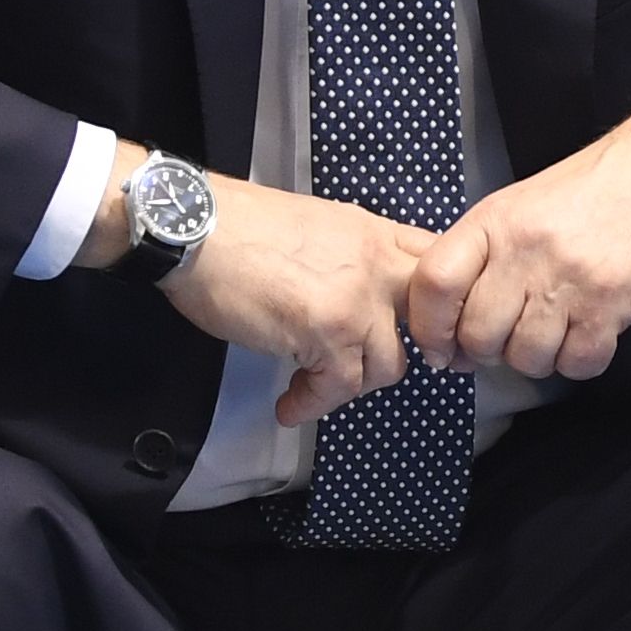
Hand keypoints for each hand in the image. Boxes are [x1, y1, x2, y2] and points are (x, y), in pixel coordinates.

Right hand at [143, 174, 436, 429]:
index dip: (435, 308)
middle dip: (408, 354)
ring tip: (314, 388)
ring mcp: (357, 300)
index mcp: (376, 234)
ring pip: (387, 365)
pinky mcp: (327, 332)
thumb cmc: (237, 227)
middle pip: (427, 324)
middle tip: (371, 369)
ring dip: (351, 385)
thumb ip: (351, 257)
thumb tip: (354, 293)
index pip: (437, 270)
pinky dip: (314, 404)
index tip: (418, 334)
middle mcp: (378, 264)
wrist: (193, 225)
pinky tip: (291, 405)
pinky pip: (340, 386)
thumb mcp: (316, 226)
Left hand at [405, 108, 630, 385]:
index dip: (428, 328)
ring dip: (538, 357)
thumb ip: (481, 258)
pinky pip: (578, 362)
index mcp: (494, 221)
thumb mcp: (521, 206)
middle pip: (479, 334)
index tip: (439, 346)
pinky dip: (580, 360)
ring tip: (554, 332)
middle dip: (488, 353)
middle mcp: (527, 248)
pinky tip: (587, 334)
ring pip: (527, 356)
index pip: (435, 284)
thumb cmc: (594, 192)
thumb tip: (446, 328)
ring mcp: (570, 277)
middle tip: (507, 340)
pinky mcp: (612, 302)